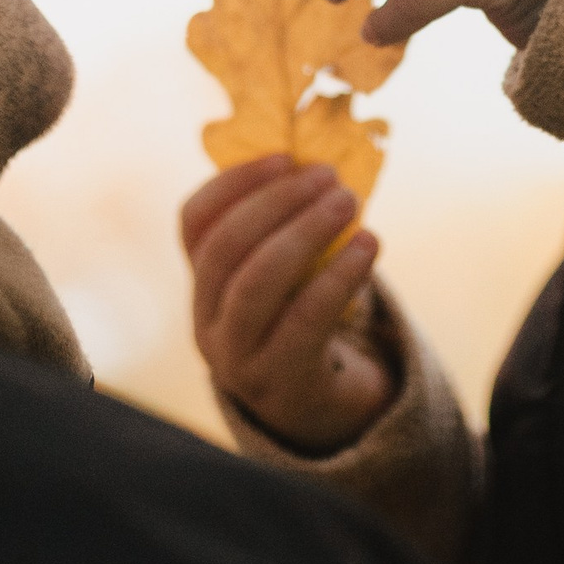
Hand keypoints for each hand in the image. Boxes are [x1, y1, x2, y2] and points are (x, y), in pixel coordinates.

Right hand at [182, 157, 397, 453]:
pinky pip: (304, 319)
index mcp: (202, 284)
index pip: (194, 222)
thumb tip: (321, 158)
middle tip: (329, 176)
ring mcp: (236, 357)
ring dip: (305, 232)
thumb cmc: (306, 319)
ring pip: (256, 284)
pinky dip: (338, 275)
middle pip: (224, 249)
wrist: (321, 407)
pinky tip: (369, 246)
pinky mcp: (279, 381)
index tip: (284, 156)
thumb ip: (289, 225)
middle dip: (277, 202)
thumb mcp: (286, 275)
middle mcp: (206, 322)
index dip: (234, 182)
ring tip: (350, 202)